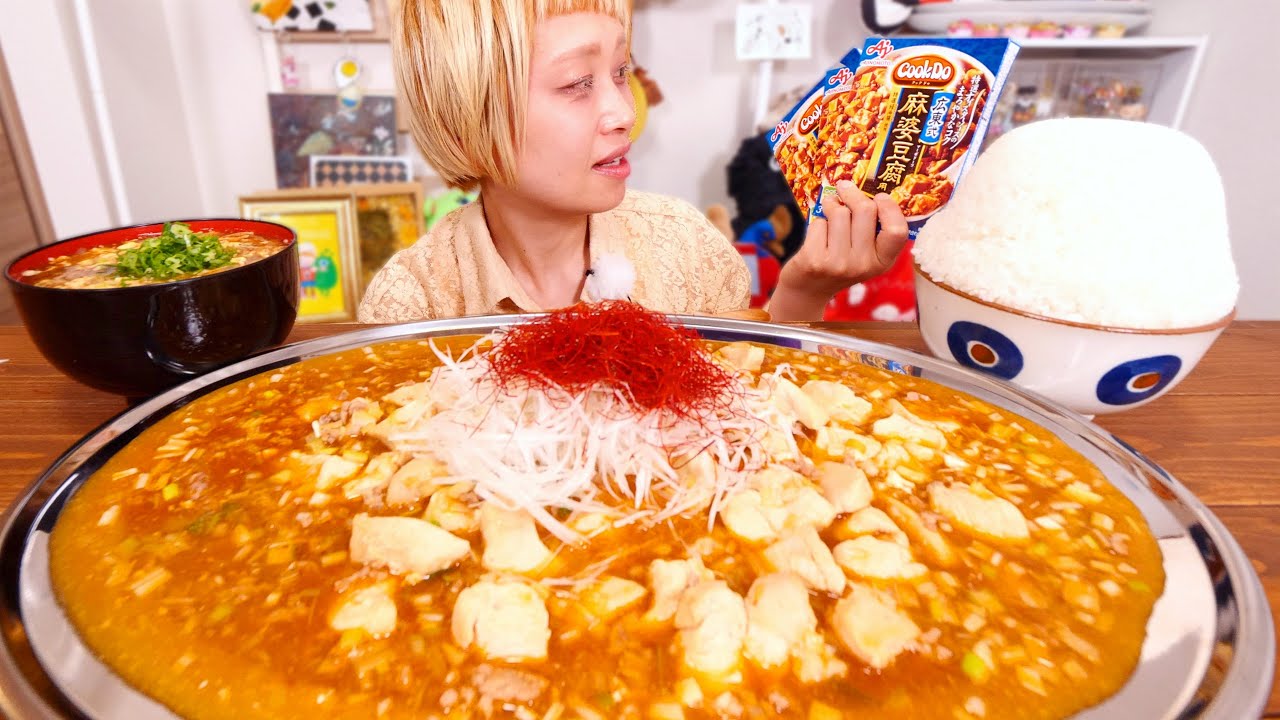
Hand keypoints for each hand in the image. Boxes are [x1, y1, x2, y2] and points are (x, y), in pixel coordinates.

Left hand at [768, 182, 909, 320]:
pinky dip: (817, 222)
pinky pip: (819, 223)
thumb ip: (873, 228)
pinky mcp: (814, 260)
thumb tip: (870, 189)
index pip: (897, 231)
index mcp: (882, 262)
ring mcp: (838, 264)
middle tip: (845, 187)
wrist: (809, 289)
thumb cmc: (840, 262)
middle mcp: (863, 265)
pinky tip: (817, 235)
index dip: (889, 207)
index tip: (878, 196)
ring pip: (839, 213)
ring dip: (831, 205)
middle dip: (852, 194)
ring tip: (829, 210)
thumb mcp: (865, 253)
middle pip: (865, 210)